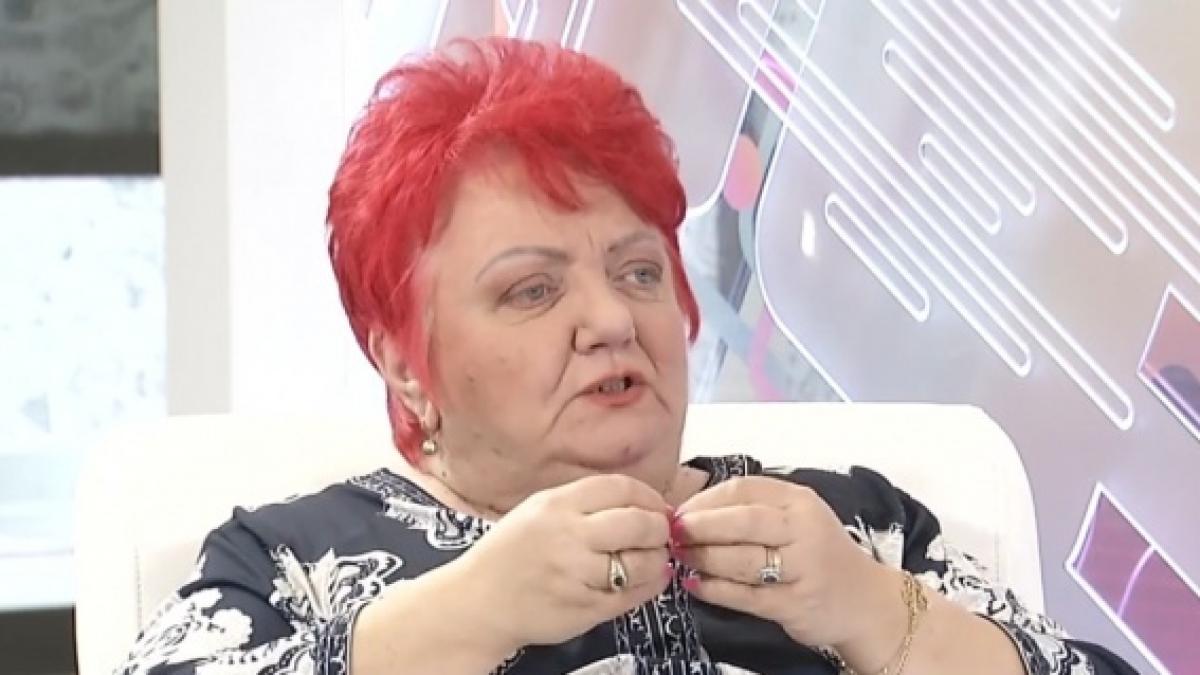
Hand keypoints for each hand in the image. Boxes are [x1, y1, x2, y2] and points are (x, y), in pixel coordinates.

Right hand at [452, 474, 673, 650]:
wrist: (477, 602)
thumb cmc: (509, 555)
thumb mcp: (537, 510)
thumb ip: (584, 503)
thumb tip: (641, 503)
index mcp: (556, 505)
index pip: (621, 487)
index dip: (649, 496)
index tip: (657, 506)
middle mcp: (568, 536)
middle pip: (638, 523)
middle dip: (659, 527)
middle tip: (660, 533)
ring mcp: (577, 575)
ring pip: (642, 562)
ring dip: (657, 559)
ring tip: (653, 558)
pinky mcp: (584, 609)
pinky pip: (633, 595)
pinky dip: (651, 586)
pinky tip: (650, 580)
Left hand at [674, 476, 901, 650]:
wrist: (865, 602)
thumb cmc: (817, 556)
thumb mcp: (793, 519)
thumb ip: (749, 510)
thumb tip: (688, 512)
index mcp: (799, 501)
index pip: (744, 489)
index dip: (704, 500)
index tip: (677, 511)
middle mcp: (804, 529)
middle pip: (744, 521)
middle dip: (701, 526)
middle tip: (672, 533)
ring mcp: (803, 568)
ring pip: (744, 559)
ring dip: (704, 558)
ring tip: (680, 557)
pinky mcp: (796, 604)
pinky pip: (747, 596)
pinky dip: (715, 590)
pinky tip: (695, 585)